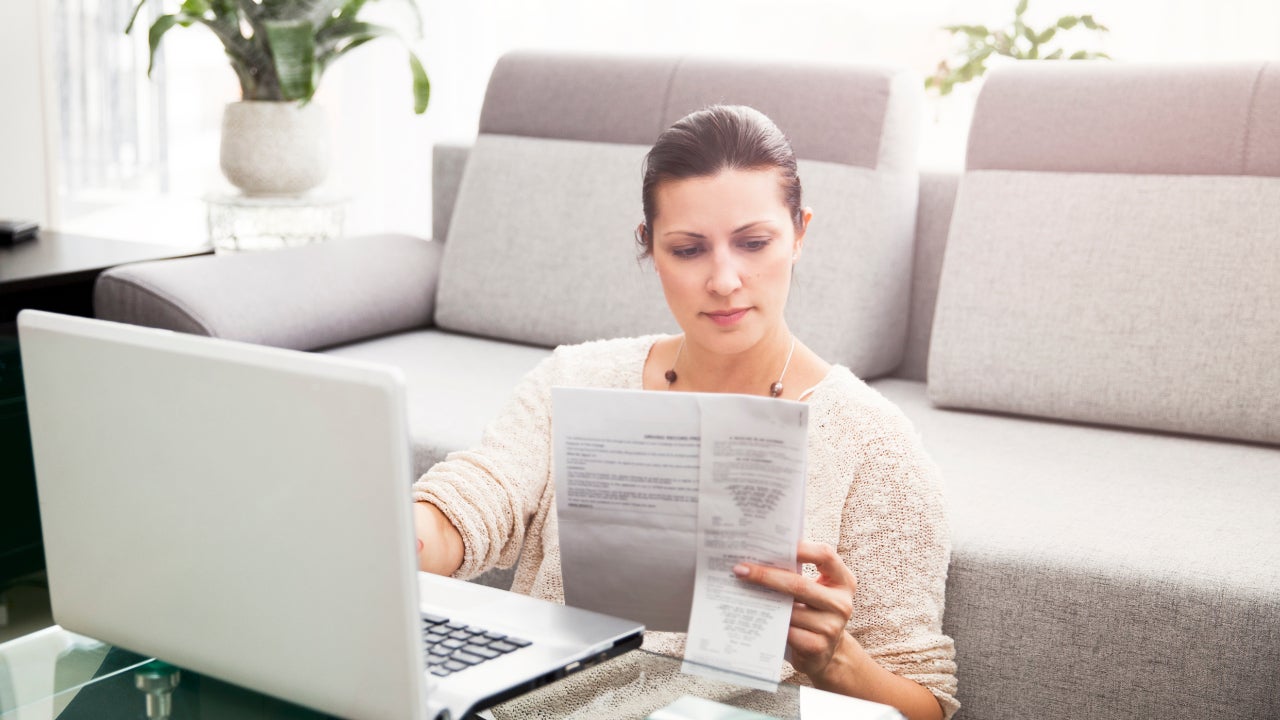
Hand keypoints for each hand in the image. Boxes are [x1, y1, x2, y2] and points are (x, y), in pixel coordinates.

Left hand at [733, 540, 856, 681]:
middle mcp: (841, 603)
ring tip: (741, 591)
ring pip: (790, 610)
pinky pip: (787, 632)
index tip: (773, 544)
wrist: (827, 653)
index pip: (825, 556)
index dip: (801, 548)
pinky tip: (755, 616)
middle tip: (741, 570)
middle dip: (766, 576)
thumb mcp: (815, 590)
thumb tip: (760, 556)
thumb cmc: (813, 611)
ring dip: (763, 601)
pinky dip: (770, 623)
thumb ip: (798, 573)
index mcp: (843, 581)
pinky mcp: (818, 647)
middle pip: (799, 585)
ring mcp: (832, 627)